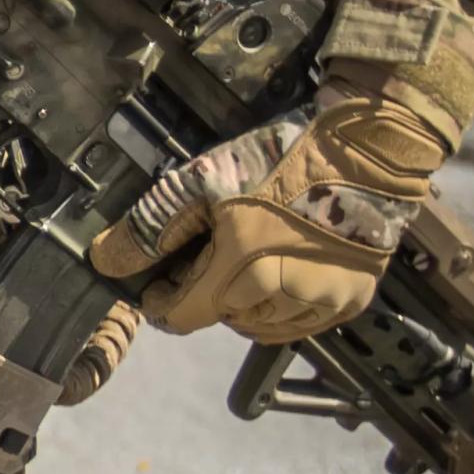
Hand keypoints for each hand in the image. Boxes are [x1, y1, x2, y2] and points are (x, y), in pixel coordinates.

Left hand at [90, 80, 452, 346]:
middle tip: (209, 252)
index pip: (183, 316)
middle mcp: (284, 295)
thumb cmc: (285, 157)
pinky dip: (283, 307)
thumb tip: (106, 261)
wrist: (368, 148)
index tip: (162, 283)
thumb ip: (151, 225)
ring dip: (243, 302)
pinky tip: (281, 272)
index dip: (164, 301)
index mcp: (243, 269)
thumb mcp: (205, 180)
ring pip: (259, 324)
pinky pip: (300, 324)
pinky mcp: (351, 301)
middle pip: (220, 317)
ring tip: (248, 258)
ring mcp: (322, 302)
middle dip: (205, 292)